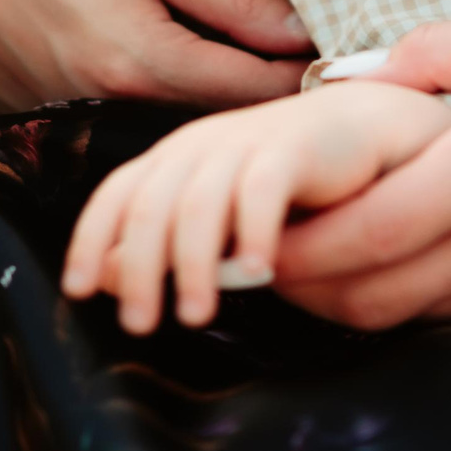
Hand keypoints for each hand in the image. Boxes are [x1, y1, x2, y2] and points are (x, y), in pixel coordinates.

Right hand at [0, 0, 312, 109]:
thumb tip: (301, 31)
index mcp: (141, 64)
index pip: (255, 95)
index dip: (305, 79)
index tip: (342, 62)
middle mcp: (111, 112)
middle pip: (220, 126)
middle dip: (268, 104)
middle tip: (309, 70)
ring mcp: (81, 129)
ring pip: (179, 134)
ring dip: (221, 114)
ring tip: (257, 76)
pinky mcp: (58, 130)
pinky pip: (136, 132)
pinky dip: (171, 113)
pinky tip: (190, 84)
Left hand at [60, 82, 450, 333]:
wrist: (370, 128)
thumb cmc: (297, 182)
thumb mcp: (224, 218)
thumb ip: (173, 242)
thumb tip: (110, 280)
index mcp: (179, 157)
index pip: (120, 193)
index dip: (92, 239)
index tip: (79, 291)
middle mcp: (202, 146)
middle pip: (147, 204)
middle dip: (136, 266)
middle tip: (140, 322)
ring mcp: (244, 143)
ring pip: (194, 204)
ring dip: (189, 264)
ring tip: (196, 315)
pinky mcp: (291, 148)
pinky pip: (258, 192)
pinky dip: (251, 234)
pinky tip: (258, 274)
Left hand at [272, 19, 450, 329]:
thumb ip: (435, 50)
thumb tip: (354, 74)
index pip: (368, 232)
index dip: (295, 244)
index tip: (247, 227)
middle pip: (369, 295)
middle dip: (297, 287)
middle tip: (247, 255)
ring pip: (403, 316)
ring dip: (339, 299)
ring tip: (293, 261)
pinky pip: (446, 314)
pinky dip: (394, 299)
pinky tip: (369, 263)